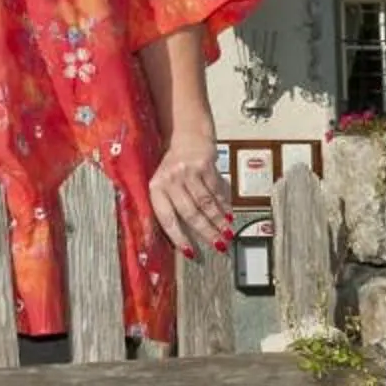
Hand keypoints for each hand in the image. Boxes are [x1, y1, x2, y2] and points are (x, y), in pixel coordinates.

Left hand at [145, 134, 232, 256]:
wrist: (186, 133)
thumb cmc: (174, 164)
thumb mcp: (165, 183)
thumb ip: (172, 207)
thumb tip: (185, 237)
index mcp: (156, 187)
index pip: (166, 218)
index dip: (179, 237)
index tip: (190, 252)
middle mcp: (170, 179)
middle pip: (190, 212)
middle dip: (206, 232)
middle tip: (218, 246)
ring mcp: (188, 170)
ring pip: (206, 202)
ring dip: (219, 221)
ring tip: (227, 234)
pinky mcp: (205, 163)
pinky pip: (216, 189)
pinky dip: (224, 204)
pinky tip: (229, 215)